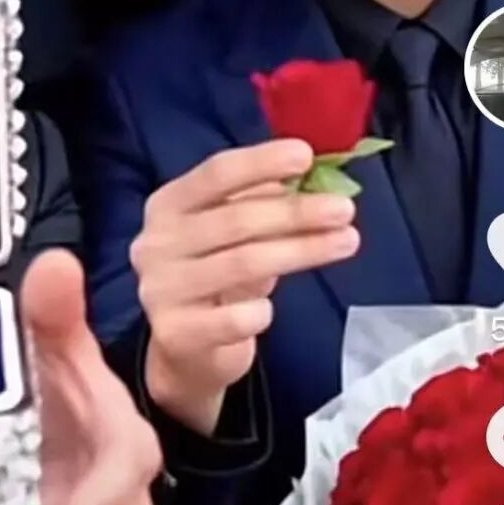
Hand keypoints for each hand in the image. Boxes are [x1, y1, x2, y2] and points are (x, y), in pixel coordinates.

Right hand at [136, 140, 360, 435]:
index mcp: (168, 205)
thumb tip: (310, 177)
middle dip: (296, 212)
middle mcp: (156, 243)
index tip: (305, 156)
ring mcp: (162, 289)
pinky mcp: (175, 333)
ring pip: (242, 264)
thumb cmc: (216, 275)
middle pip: (235, 220)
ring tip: (347, 242)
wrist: (185, 348)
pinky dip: (259, 311)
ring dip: (301, 251)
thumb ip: (260, 203)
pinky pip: (232, 319)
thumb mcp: (232, 232)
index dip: (260, 162)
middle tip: (345, 210)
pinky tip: (269, 310)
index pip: (215, 174)